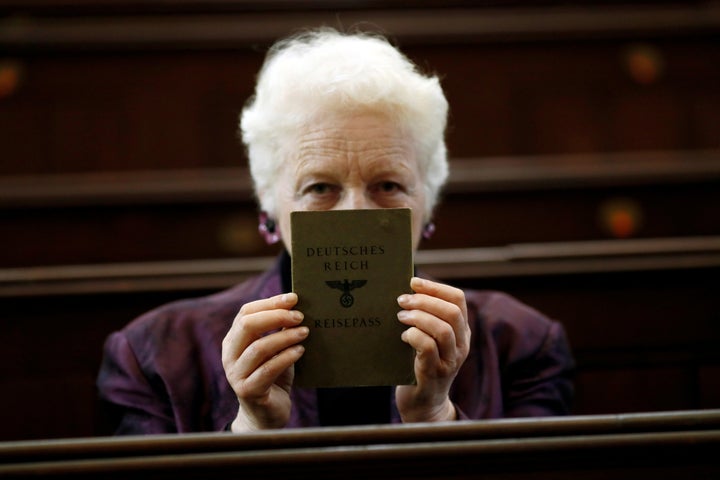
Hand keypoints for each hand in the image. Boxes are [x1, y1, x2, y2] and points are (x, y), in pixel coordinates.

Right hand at [221, 292, 307, 430]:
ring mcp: (236, 374)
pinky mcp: (247, 391)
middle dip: (275, 316)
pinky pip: (267, 369)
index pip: (246, 313)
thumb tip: (297, 306)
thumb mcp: (275, 350)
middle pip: (247, 326)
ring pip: (258, 348)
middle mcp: (229, 356)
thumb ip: (279, 330)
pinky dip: (286, 357)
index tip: (294, 298)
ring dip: (284, 337)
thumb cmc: (273, 377)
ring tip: (304, 332)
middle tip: (299, 316)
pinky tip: (300, 351)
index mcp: (233, 341)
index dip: (270, 303)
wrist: (266, 415)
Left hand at [395, 277, 470, 422]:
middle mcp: (461, 346)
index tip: (413, 282)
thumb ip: (426, 318)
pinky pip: (428, 348)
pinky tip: (403, 337)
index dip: (435, 286)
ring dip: (419, 317)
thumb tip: (406, 290)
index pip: (458, 300)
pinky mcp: (434, 374)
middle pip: (452, 312)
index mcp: (462, 332)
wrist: (423, 404)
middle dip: (425, 300)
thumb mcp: (430, 339)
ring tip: (401, 316)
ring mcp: (450, 361)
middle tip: (402, 300)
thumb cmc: (420, 364)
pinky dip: (414, 336)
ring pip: (443, 329)